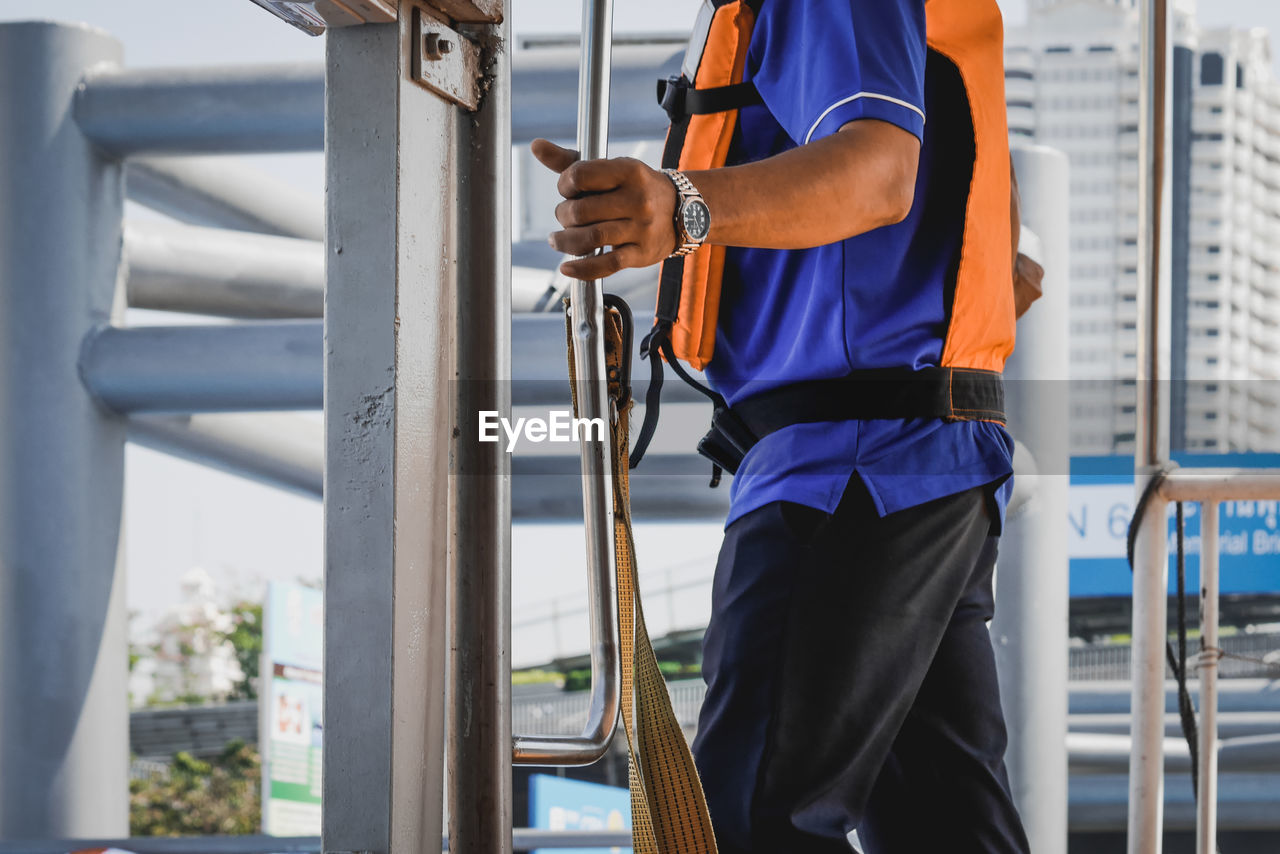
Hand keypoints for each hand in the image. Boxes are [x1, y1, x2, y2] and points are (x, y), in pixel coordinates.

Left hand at [531, 138, 677, 280]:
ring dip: (566, 242)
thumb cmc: (636, 188)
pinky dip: (583, 269)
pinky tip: (567, 267)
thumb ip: (571, 161)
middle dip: (563, 215)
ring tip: (558, 240)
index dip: (564, 185)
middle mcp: (637, 199)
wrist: (682, 211)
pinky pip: (607, 265)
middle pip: (581, 211)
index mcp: (628, 171)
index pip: (580, 176)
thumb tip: (536, 146)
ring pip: (591, 239)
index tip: (567, 191)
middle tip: (565, 217)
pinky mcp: (641, 254)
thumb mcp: (611, 169)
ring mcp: (641, 228)